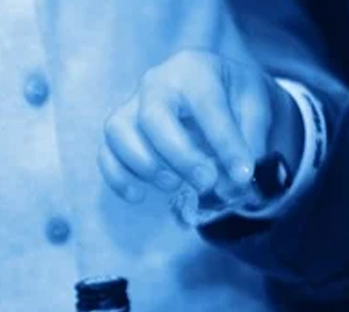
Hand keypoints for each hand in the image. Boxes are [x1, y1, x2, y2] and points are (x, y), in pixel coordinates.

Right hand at [100, 50, 303, 202]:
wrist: (210, 92)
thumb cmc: (231, 98)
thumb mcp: (254, 106)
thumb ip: (249, 139)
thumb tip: (235, 181)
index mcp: (193, 67)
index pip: (207, 105)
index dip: (226, 143)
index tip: (242, 175)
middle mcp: (154, 82)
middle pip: (153, 118)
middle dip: (180, 156)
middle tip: (205, 183)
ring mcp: (129, 106)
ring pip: (119, 133)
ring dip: (145, 166)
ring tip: (174, 185)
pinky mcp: (115, 132)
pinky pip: (105, 154)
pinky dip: (118, 178)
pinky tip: (140, 195)